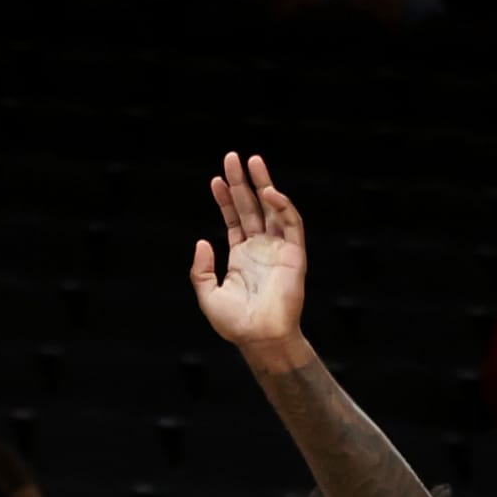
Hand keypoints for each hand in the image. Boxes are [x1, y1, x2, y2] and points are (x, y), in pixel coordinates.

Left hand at [191, 151, 308, 361]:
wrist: (261, 339)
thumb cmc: (236, 324)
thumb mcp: (208, 296)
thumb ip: (201, 270)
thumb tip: (202, 242)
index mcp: (241, 257)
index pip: (234, 220)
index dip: (225, 200)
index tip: (216, 181)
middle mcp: (260, 249)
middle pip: (251, 207)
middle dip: (242, 182)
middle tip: (232, 158)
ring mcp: (278, 249)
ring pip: (272, 208)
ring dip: (263, 184)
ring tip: (252, 162)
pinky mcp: (294, 254)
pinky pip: (291, 223)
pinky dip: (282, 206)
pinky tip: (268, 192)